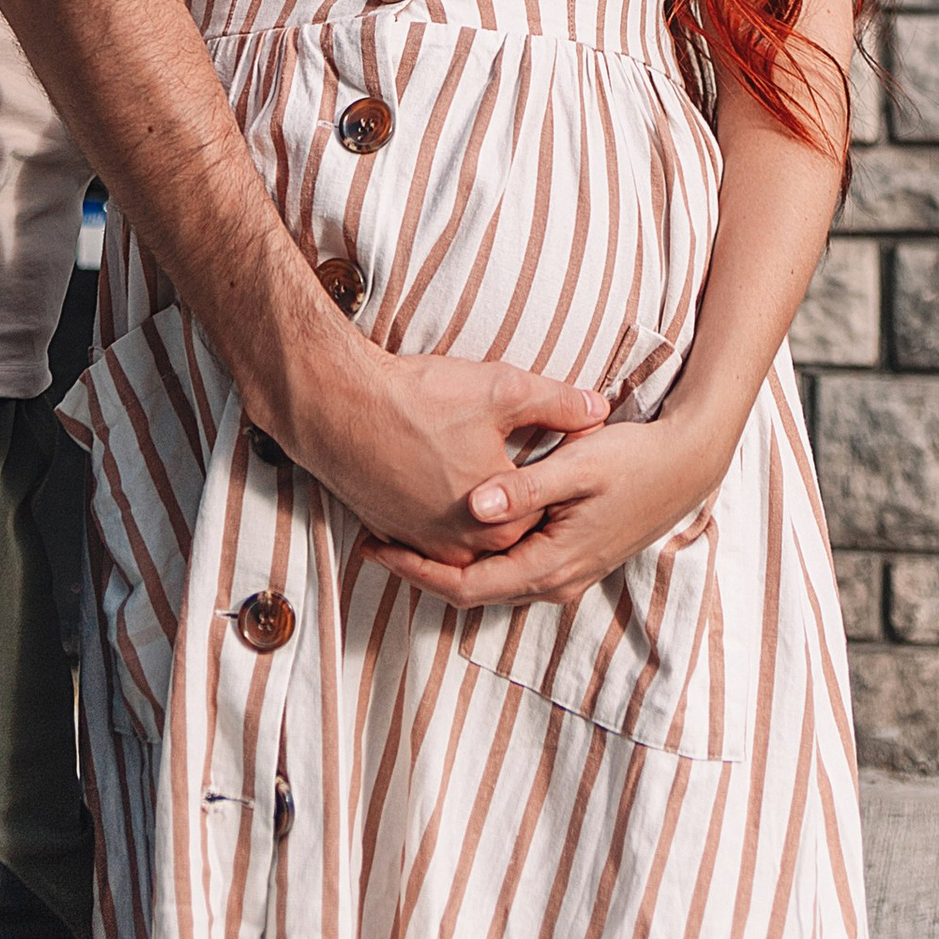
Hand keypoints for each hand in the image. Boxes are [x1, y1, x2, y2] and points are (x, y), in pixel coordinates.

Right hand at [284, 346, 611, 565]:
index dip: (556, 478)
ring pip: (468, 532)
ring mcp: (423, 544)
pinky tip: (444, 472)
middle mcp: (463, 547)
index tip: (563, 450)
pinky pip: (429, 531)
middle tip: (520, 456)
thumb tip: (599, 410)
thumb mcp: (503, 390)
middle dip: (519, 497)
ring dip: (479, 508)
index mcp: (501, 524)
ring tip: (482, 465)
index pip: (545, 512)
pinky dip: (441, 508)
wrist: (338, 406)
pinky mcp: (392, 532)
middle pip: (507, 527)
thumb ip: (560, 404)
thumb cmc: (422, 398)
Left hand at [363, 410, 726, 610]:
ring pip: (489, 582)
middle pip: (471, 590)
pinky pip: (509, 570)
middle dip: (421, 570)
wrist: (686, 465)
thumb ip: (525, 488)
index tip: (375, 547)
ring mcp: (563, 575)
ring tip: (402, 534)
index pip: (466, 585)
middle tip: (374, 541)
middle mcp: (554, 582)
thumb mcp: (578, 465)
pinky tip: (454, 528)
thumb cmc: (632, 459)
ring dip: (446, 563)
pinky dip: (474, 555)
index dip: (416, 571)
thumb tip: (475, 508)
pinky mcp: (568, 560)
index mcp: (550, 565)